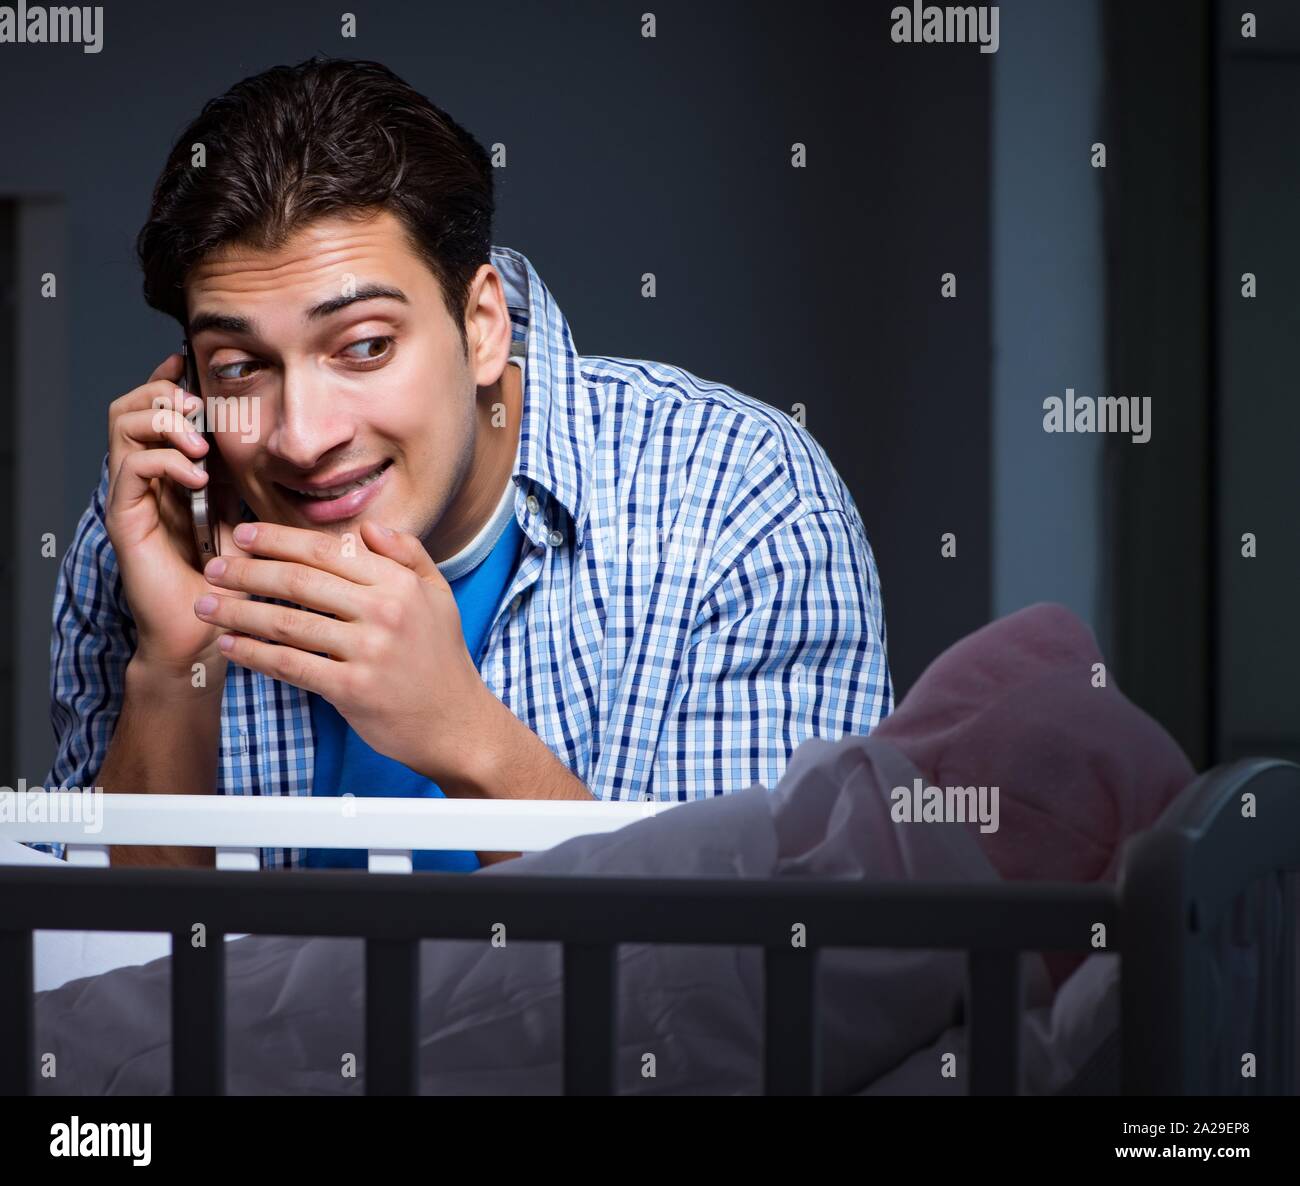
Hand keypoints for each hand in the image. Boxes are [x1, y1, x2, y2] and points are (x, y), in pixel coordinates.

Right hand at [104, 352, 253, 677]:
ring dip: (165, 422)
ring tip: (199, 444)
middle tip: (198, 410)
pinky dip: (165, 460)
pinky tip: (197, 477)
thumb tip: (288, 448)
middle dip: (163, 395)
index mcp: (172, 473)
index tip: (191, 364)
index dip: (169, 381)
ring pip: (123, 427)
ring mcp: (132, 497)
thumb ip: (253, 483)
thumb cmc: (231, 581)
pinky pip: (131, 469)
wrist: (206, 632)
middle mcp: (146, 479)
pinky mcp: (126, 519)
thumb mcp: (250, 518)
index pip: (156, 410)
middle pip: (130, 406)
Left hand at [193, 519, 497, 785]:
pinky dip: (253, 654)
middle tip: (212, 569)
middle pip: (300, 580)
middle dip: (247, 571)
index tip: (244, 535)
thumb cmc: (442, 660)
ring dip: (238, 611)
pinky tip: (229, 645)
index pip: (328, 550)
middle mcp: (384, 611)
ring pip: (286, 622)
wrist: (456, 724)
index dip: (279, 540)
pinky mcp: (351, 689)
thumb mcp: (438, 596)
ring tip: (205, 606)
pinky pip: (289, 665)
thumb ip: (408, 555)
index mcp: (399, 583)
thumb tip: (368, 527)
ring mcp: (368, 650)